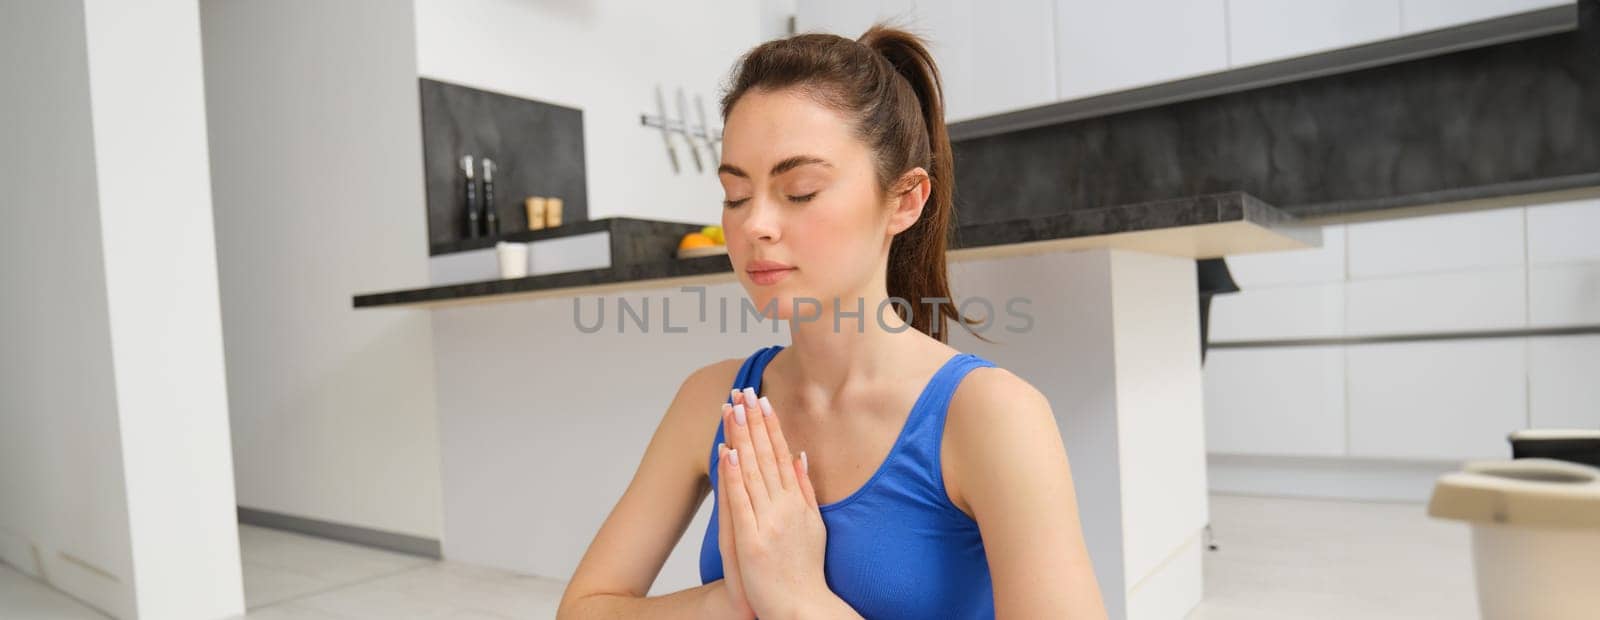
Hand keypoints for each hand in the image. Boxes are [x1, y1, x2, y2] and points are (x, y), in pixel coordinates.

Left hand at [720, 387, 830, 619]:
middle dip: (753, 421)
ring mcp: (768, 522)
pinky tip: (728, 451)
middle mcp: (785, 507)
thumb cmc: (805, 571)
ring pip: (752, 471)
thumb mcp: (814, 525)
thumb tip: (801, 455)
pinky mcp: (751, 540)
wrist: (802, 608)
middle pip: (766, 456)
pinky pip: (740, 502)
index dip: (770, 425)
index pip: (781, 454)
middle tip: (743, 391)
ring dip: (741, 437)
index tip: (761, 399)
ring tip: (732, 409)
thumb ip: (806, 490)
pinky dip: (734, 476)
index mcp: (798, 502)